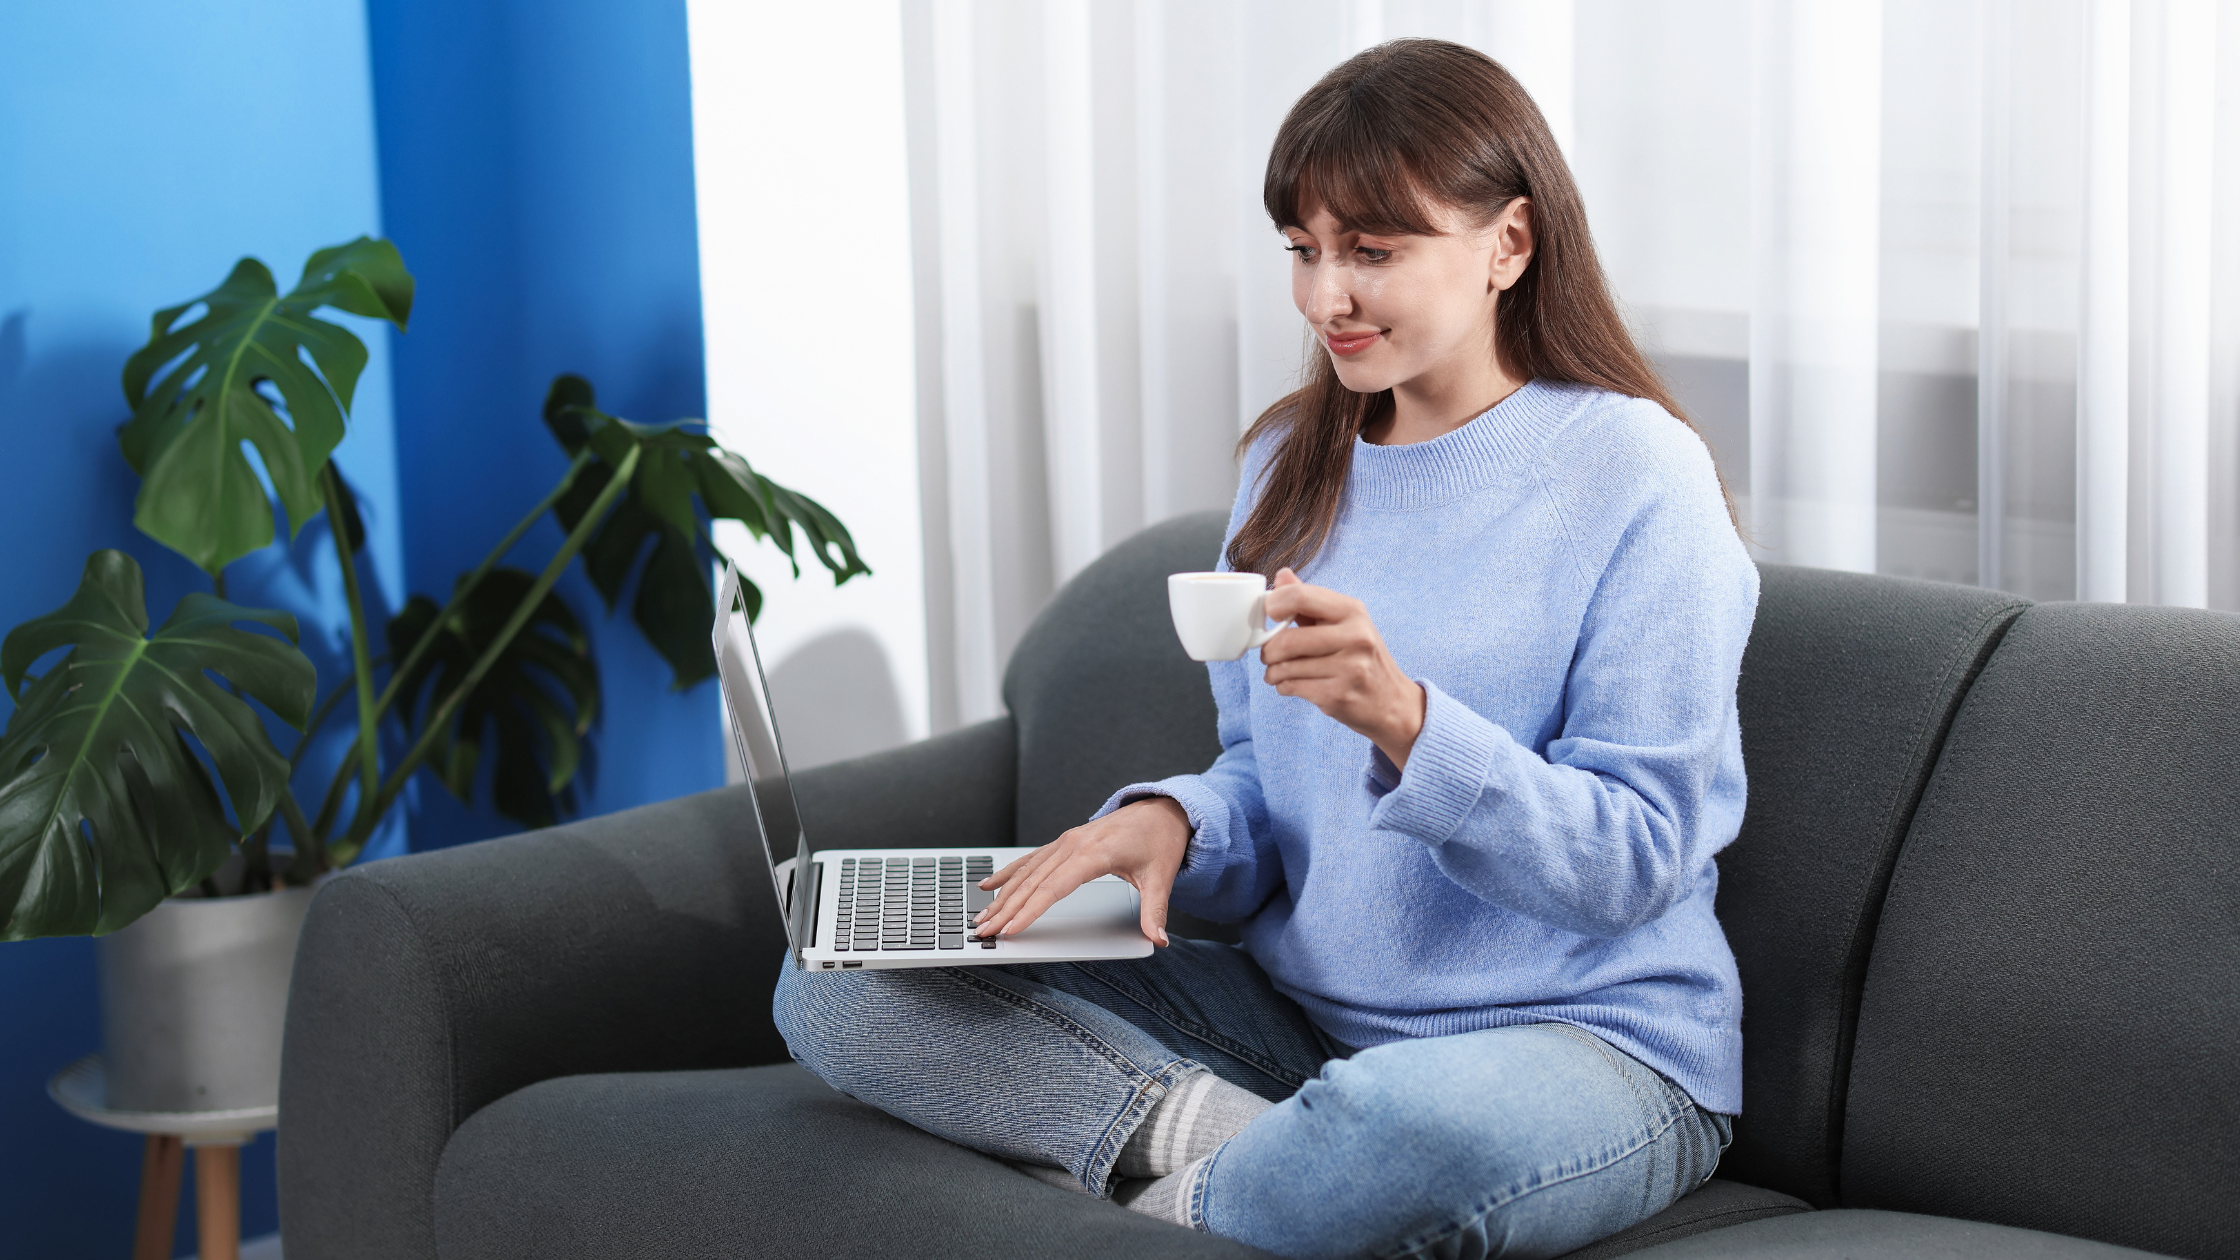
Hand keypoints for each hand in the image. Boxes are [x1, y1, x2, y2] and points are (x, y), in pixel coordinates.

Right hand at [974, 797, 1189, 944]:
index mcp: (1095, 853)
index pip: (1054, 888)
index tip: (1012, 928)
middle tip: (984, 930)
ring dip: (1002, 894)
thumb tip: (1159, 939)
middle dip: (1005, 908)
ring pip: (1027, 871)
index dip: (1030, 910)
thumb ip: (1155, 911)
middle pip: (1033, 882)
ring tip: (982, 915)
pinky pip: (1030, 859)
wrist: (1161, 811)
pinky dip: (1008, 873)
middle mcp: (1074, 844)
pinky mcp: (1065, 841)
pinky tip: (989, 884)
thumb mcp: (1161, 878)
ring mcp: (1067, 841)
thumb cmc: (1159, 842)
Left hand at [1260, 567, 1427, 768]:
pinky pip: (1291, 687)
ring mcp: (1349, 668)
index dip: (1273, 605)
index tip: (1269, 616)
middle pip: (1287, 640)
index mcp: (1352, 611)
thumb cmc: (1361, 657)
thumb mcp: (1343, 621)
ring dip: (1272, 671)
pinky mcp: (1339, 695)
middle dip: (1268, 650)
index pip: (1300, 596)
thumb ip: (1309, 600)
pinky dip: (1282, 686)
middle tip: (1269, 653)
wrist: (1391, 701)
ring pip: (1285, 667)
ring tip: (1278, 671)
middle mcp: (1355, 637)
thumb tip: (1281, 575)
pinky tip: (1290, 684)